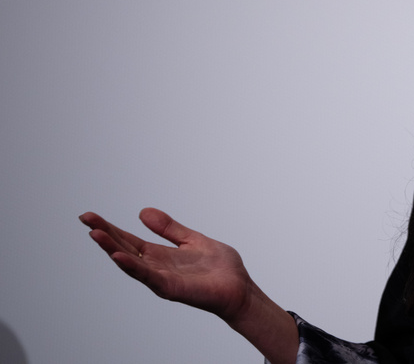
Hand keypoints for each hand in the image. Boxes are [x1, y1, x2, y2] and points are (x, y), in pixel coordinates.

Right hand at [79, 208, 251, 322]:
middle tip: (85, 219)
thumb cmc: (220, 268)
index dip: (111, 228)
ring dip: (112, 249)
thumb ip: (169, 228)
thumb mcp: (192, 240)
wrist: (240, 288)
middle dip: (105, 235)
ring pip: (131, 262)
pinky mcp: (172, 288)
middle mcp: (157, 267)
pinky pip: (149, 276)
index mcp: (161, 255)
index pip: (129, 240)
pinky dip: (133, 267)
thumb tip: (142, 212)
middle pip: (124, 249)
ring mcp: (162, 278)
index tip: (90, 217)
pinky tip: (118, 256)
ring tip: (95, 234)